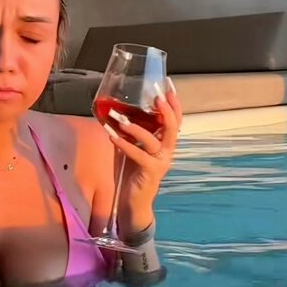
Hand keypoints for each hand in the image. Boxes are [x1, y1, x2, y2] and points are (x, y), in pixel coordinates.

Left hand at [104, 81, 182, 233]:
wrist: (133, 203)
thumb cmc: (132, 172)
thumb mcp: (132, 147)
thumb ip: (131, 132)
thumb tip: (116, 111)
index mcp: (165, 143)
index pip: (175, 120)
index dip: (173, 103)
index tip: (167, 84)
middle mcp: (167, 151)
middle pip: (172, 127)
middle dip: (165, 109)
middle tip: (155, 96)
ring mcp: (160, 162)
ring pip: (153, 140)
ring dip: (135, 126)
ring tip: (120, 117)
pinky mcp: (150, 172)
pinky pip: (137, 154)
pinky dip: (124, 143)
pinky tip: (112, 135)